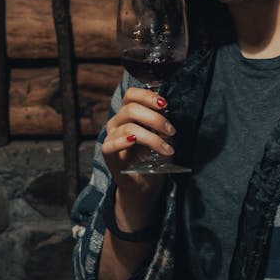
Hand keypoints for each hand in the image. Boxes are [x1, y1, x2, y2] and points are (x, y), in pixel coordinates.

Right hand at [101, 86, 175, 209]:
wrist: (144, 184)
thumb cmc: (152, 158)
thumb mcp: (160, 136)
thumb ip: (161, 124)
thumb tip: (167, 112)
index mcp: (128, 113)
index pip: (131, 95)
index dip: (147, 95)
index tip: (164, 105)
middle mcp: (117, 122)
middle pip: (131, 108)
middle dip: (155, 118)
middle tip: (171, 131)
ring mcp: (111, 137)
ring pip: (128, 127)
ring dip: (152, 137)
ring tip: (167, 149)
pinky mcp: (108, 154)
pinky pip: (111, 144)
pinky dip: (124, 141)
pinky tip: (135, 141)